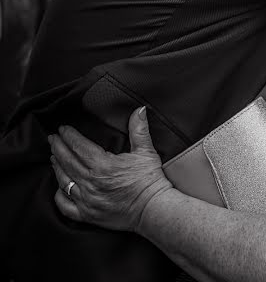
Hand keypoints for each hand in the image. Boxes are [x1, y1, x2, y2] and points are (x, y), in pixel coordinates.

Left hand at [48, 107, 172, 232]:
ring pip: (63, 180)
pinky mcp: (87, 214)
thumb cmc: (150, 181)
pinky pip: (65, 206)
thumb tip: (139, 110)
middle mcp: (90, 182)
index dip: (69, 136)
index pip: (79, 146)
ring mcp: (87, 199)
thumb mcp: (146, 152)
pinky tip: (58, 188)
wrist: (153, 209)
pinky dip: (59, 196)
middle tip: (52, 138)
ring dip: (57, 167)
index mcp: (103, 165)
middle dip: (58, 147)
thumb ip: (139, 130)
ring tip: (54, 157)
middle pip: (67, 161)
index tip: (63, 129)